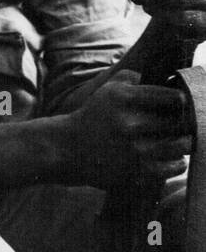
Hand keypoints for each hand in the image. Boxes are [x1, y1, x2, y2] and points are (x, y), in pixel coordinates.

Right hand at [65, 68, 190, 187]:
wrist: (67, 150)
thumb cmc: (93, 117)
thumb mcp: (106, 90)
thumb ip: (133, 78)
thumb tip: (164, 79)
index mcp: (124, 99)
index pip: (175, 98)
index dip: (182, 102)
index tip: (180, 105)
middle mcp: (130, 124)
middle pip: (182, 122)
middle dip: (184, 122)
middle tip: (181, 124)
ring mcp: (135, 150)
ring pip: (184, 144)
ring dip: (183, 142)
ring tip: (175, 140)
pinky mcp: (139, 173)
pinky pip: (177, 165)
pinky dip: (177, 161)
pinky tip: (168, 157)